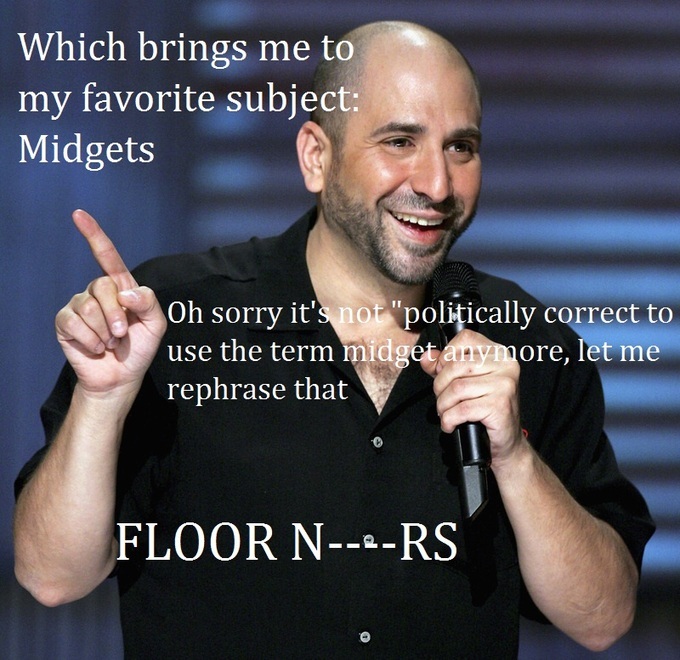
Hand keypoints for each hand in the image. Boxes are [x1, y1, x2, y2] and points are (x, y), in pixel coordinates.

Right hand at [55, 210, 166, 395]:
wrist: (121, 377)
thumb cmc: (140, 349)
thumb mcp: (156, 325)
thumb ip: (149, 302)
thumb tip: (124, 292)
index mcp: (121, 288)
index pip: (107, 256)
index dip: (94, 235)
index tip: (79, 214)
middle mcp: (98, 292)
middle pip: (103, 287)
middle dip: (116, 315)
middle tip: (122, 335)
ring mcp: (79, 305)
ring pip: (88, 306)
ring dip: (104, 331)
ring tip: (110, 343)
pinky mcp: (65, 323)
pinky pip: (74, 322)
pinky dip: (90, 340)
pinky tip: (95, 348)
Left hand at [420, 329, 522, 463]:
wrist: (506, 441)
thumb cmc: (487, 409)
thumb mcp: (465, 382)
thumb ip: (443, 366)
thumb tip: (426, 357)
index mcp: (498, 353)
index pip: (465, 338)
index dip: (446, 355)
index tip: (442, 372)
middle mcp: (505, 365)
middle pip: (455, 365)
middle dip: (440, 385)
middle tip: (442, 399)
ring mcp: (504, 384)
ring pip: (456, 388)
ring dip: (443, 405)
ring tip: (446, 412)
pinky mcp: (500, 405)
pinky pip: (462, 409)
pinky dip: (449, 419)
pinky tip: (451, 424)